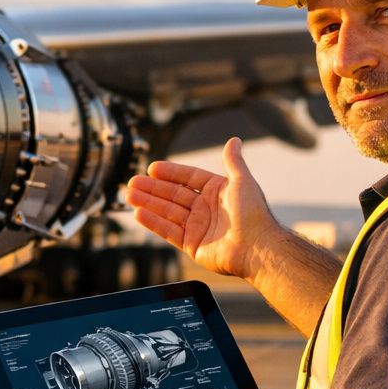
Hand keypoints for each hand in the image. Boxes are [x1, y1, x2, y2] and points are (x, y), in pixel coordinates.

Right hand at [125, 137, 281, 281]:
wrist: (257, 247)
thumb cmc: (254, 214)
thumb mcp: (243, 181)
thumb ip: (233, 161)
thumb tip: (234, 141)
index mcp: (218, 192)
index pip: (189, 178)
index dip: (171, 173)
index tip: (152, 168)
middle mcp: (206, 209)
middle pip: (174, 195)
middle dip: (152, 188)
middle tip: (133, 182)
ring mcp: (198, 227)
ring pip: (167, 212)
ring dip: (148, 203)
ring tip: (129, 195)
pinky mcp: (192, 245)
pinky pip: (169, 231)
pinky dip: (153, 222)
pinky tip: (139, 213)